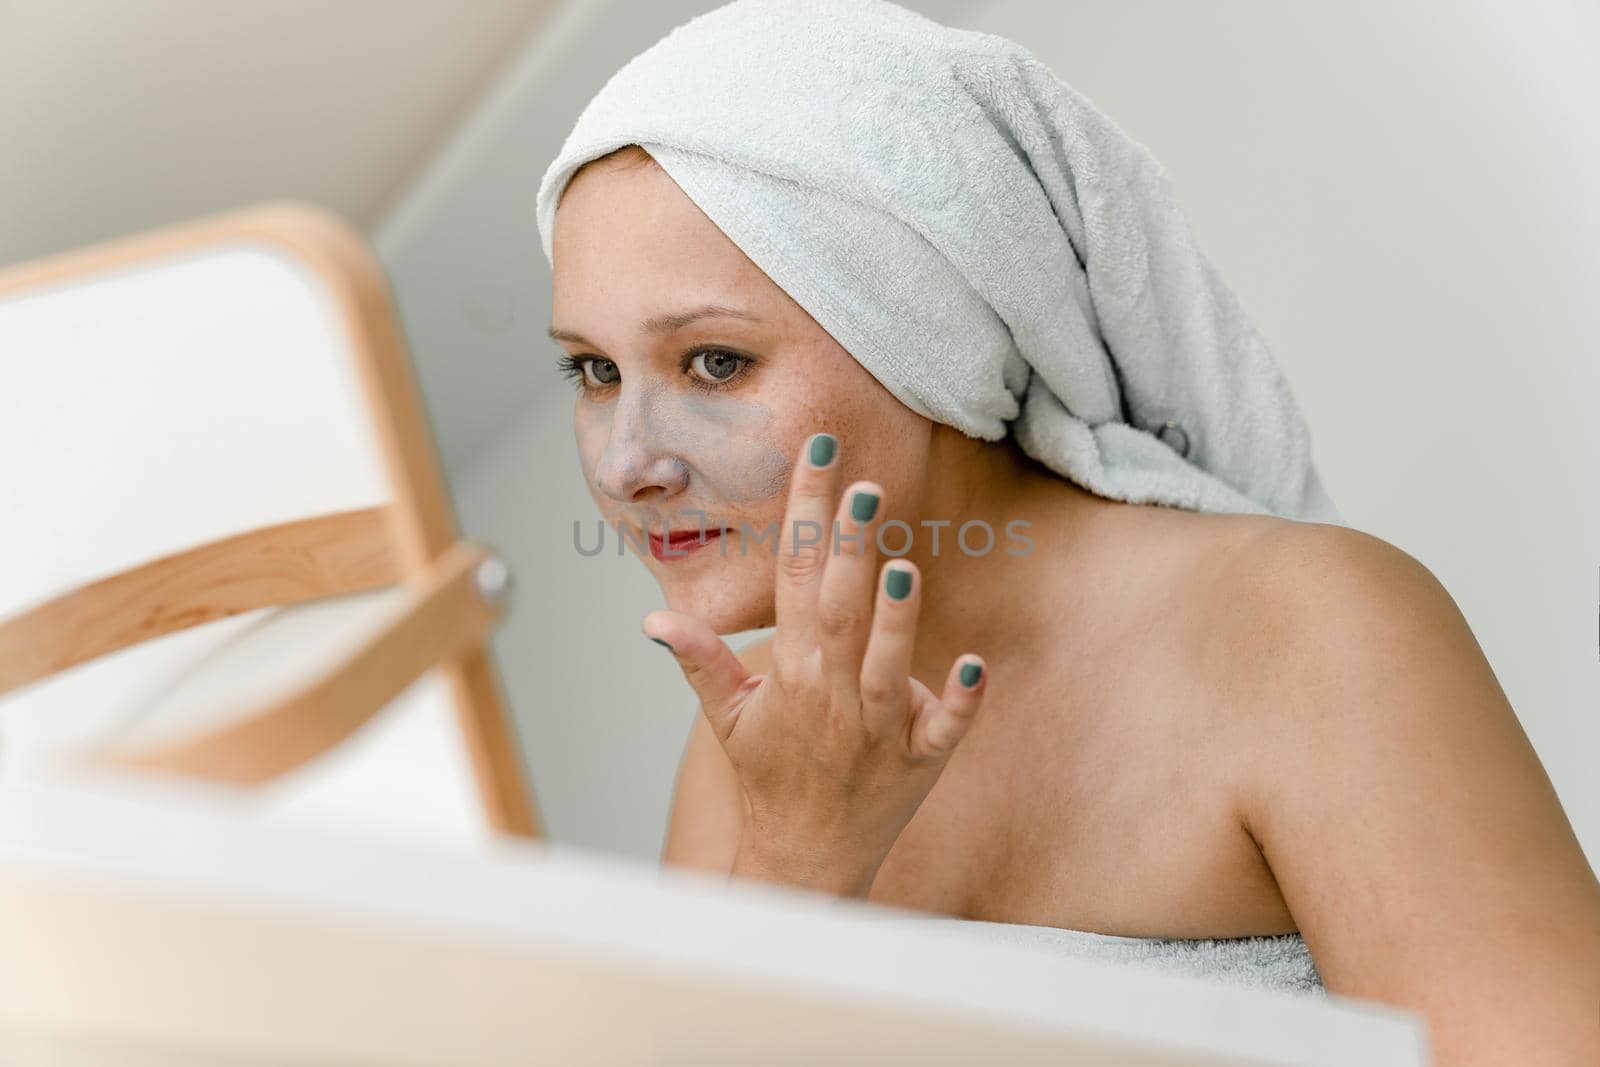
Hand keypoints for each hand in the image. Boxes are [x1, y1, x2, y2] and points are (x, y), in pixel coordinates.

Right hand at [643, 432, 988, 897]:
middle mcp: (832, 694)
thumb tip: (653, 619)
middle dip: (849, 547)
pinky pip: (944, 728)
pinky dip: (959, 699)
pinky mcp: (920, 761)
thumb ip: (700, 659)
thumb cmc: (768, 773)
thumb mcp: (726, 716)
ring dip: (896, 619)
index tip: (818, 458)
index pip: (794, 577)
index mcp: (789, 671)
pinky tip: (976, 664)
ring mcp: (878, 730)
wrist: (804, 857)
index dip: (806, 514)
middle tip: (863, 485)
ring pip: (887, 665)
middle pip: (839, 608)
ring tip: (903, 567)